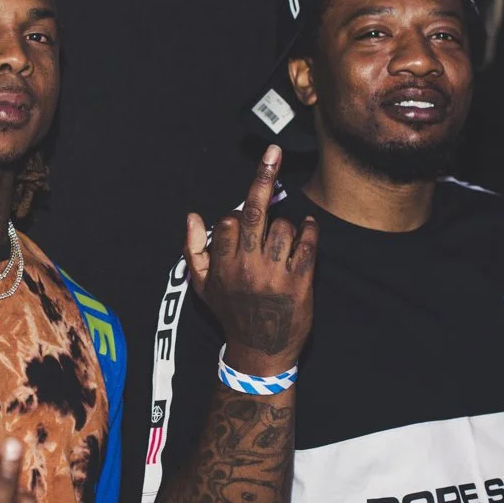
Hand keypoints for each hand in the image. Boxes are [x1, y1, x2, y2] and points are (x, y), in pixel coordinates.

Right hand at [184, 144, 318, 375]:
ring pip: (284, 226)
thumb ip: (194, 249)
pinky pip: (308, 242)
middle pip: (255, 211)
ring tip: (285, 237)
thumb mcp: (202, 287)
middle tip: (273, 150)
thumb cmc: (231, 314)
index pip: (230, 220)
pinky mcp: (300, 281)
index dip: (238, 216)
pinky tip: (308, 228)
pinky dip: (310, 230)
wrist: (261, 352)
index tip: (244, 220)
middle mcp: (247, 266)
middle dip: (263, 176)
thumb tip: (192, 216)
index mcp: (222, 265)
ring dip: (287, 224)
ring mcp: (275, 274)